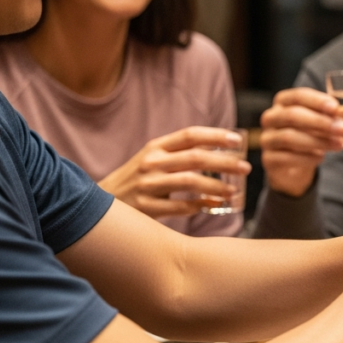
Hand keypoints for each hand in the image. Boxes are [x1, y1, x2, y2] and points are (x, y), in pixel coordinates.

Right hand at [98, 127, 250, 218]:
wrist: (96, 204)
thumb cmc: (136, 180)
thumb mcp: (152, 159)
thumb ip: (179, 153)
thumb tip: (222, 149)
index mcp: (155, 147)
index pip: (190, 135)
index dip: (216, 136)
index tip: (238, 141)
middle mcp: (151, 162)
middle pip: (196, 158)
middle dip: (225, 162)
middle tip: (246, 168)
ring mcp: (147, 184)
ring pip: (190, 182)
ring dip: (217, 187)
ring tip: (235, 191)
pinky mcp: (145, 207)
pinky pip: (181, 206)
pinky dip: (201, 205)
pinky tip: (216, 205)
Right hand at [259, 87, 342, 196]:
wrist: (295, 166)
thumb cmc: (314, 136)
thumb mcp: (334, 124)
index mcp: (286, 102)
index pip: (298, 96)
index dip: (316, 101)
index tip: (335, 107)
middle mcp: (273, 117)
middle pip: (293, 116)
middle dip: (319, 122)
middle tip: (342, 129)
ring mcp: (268, 138)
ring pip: (290, 137)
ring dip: (317, 141)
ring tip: (339, 145)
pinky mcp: (269, 159)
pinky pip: (285, 157)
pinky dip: (306, 157)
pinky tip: (320, 158)